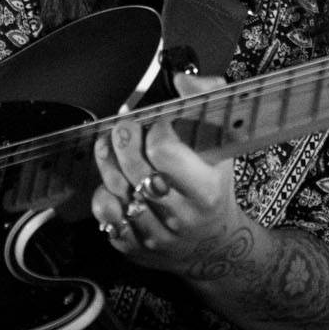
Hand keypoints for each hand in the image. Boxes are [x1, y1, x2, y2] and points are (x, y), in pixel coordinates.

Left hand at [91, 73, 255, 281]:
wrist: (216, 245)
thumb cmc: (215, 186)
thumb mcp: (224, 146)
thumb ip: (208, 102)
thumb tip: (182, 79)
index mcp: (206, 190)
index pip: (163, 151)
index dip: (155, 129)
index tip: (158, 121)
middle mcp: (181, 217)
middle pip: (135, 172)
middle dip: (122, 140)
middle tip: (122, 126)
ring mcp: (156, 236)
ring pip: (117, 195)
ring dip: (106, 164)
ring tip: (108, 144)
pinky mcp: (135, 249)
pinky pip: (107, 220)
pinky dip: (103, 197)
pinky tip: (112, 182)